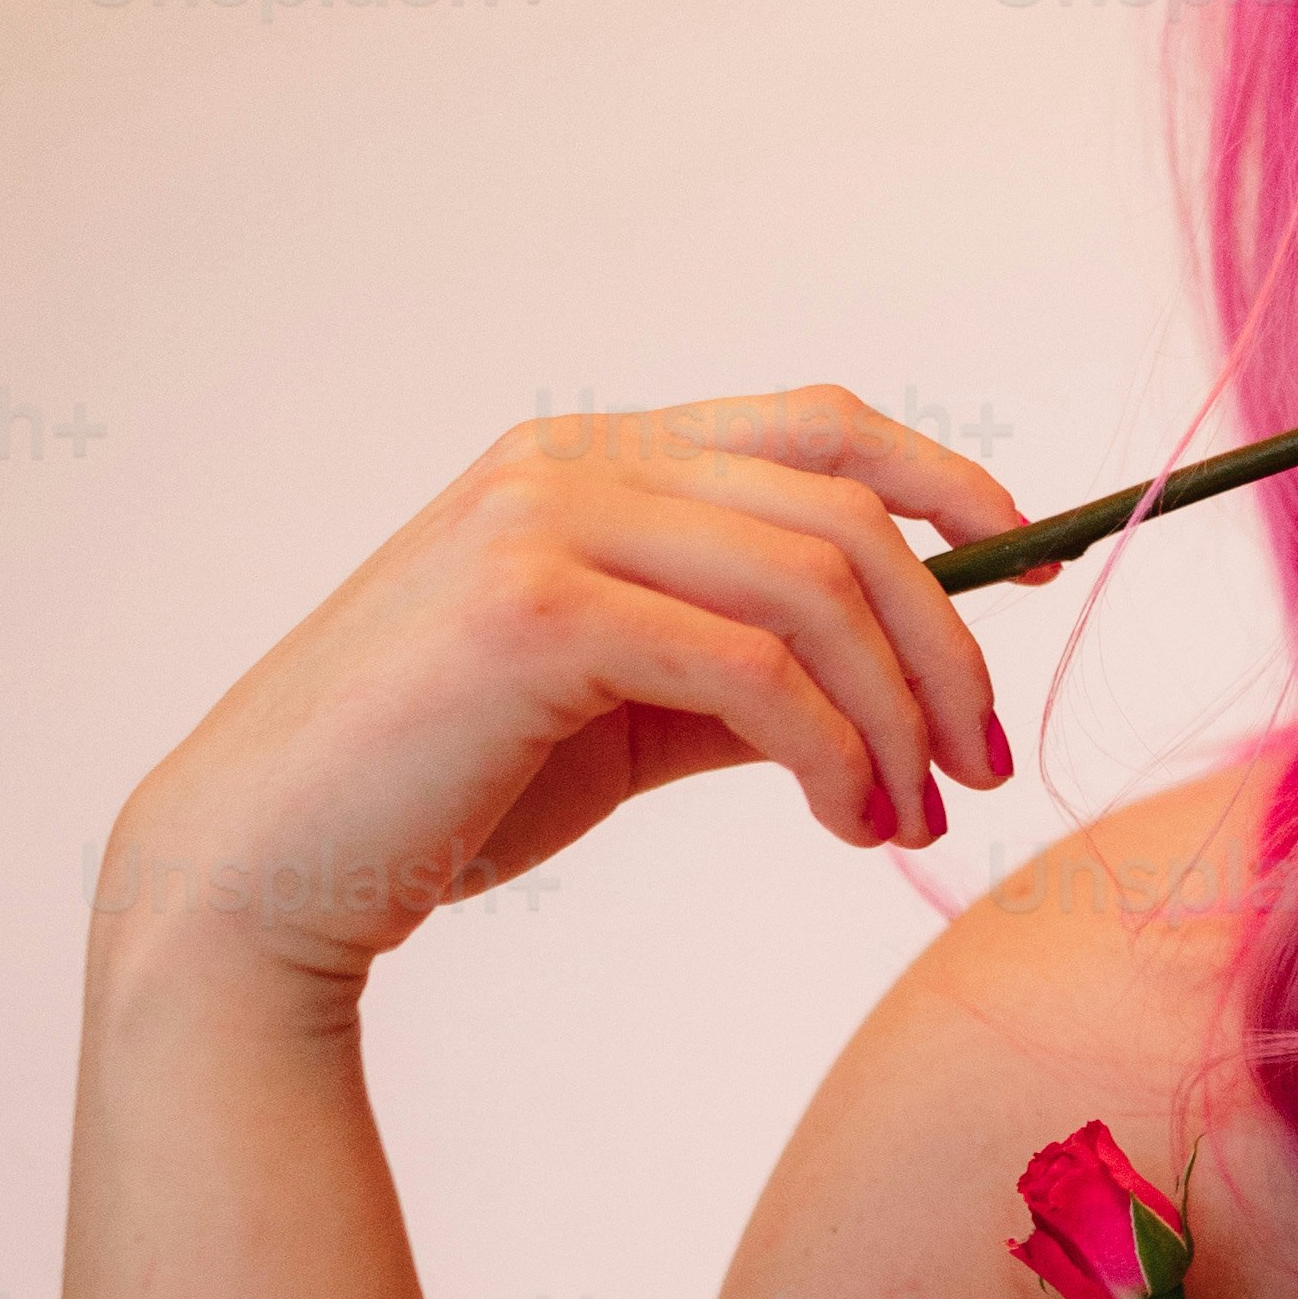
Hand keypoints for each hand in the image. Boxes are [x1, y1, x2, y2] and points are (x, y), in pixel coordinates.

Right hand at [97, 383, 1054, 992]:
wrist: (263, 871)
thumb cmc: (436, 791)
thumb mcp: (623, 714)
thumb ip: (744, 675)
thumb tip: (898, 687)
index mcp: (589, 458)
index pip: (820, 427)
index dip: (949, 484)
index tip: (1035, 565)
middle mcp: (570, 462)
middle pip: (844, 512)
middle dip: (947, 640)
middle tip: (984, 757)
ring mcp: (546, 522)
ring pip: (817, 591)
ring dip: (900, 715)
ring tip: (916, 815)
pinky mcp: (535, 610)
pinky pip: (757, 673)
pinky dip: (835, 755)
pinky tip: (848, 824)